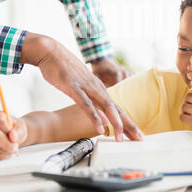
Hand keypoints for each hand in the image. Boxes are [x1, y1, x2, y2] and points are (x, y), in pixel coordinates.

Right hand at [0, 111, 26, 159]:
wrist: (12, 136)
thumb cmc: (15, 129)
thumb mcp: (20, 127)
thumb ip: (18, 131)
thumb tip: (13, 136)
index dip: (6, 128)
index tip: (13, 134)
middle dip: (6, 143)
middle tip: (15, 146)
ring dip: (7, 151)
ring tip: (13, 148)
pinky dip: (4, 155)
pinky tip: (7, 151)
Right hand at [21, 33, 141, 140]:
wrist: (52, 53)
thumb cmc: (66, 70)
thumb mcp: (82, 87)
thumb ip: (92, 102)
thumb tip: (102, 118)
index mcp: (99, 89)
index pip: (117, 109)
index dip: (127, 122)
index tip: (136, 135)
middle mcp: (97, 89)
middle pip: (117, 110)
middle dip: (128, 125)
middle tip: (139, 139)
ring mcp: (87, 88)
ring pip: (105, 107)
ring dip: (115, 123)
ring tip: (121, 138)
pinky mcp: (74, 88)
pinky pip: (86, 105)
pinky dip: (94, 117)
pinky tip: (100, 127)